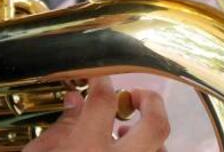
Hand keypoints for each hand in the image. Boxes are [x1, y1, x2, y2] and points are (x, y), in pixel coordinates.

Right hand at [24, 78, 168, 151]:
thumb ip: (60, 128)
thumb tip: (76, 100)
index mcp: (87, 149)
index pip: (104, 101)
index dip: (102, 81)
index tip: (97, 78)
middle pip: (157, 124)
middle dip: (151, 101)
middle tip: (134, 95)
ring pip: (162, 151)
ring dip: (150, 135)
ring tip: (126, 131)